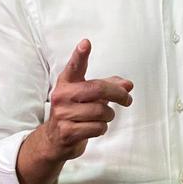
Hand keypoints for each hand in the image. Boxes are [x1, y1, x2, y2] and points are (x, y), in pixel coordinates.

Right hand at [41, 39, 133, 160]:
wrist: (54, 140)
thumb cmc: (74, 112)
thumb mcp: (88, 96)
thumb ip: (107, 87)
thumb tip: (128, 85)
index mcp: (67, 82)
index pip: (75, 66)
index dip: (80, 55)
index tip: (86, 43)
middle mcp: (62, 95)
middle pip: (98, 89)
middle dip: (118, 94)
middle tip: (127, 99)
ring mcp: (63, 114)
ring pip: (101, 111)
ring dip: (108, 116)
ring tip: (102, 117)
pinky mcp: (67, 131)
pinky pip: (97, 127)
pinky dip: (102, 128)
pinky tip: (94, 128)